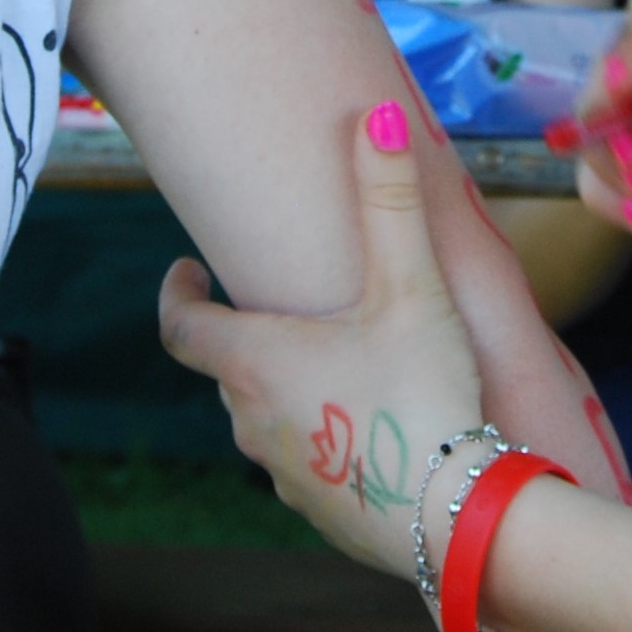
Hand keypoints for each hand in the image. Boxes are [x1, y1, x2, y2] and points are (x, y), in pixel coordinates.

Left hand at [157, 103, 488, 579]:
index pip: (181, 327)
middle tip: (278, 309)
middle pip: (227, 370)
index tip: (186, 271)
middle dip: (245, 338)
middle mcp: (252, 420)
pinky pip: (302, 465)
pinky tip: (367, 429)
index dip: (177, 295)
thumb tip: (379, 115)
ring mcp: (283, 474)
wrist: (454, 515)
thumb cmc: (422, 393)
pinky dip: (318, 439)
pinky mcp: (320, 512)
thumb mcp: (412, 288)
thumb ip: (390, 201)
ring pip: (262, 420)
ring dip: (282, 390)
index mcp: (255, 362)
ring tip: (328, 365)